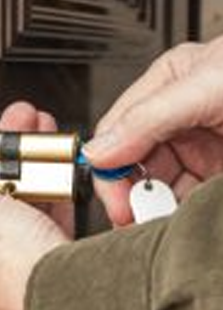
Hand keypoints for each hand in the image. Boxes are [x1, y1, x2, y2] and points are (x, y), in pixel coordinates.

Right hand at [84, 35, 222, 225]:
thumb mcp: (207, 86)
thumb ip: (146, 118)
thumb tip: (98, 151)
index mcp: (165, 87)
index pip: (117, 132)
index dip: (110, 169)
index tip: (116, 203)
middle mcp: (177, 118)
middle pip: (134, 163)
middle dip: (133, 194)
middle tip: (137, 219)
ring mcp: (201, 147)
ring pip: (160, 185)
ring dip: (157, 208)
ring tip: (161, 223)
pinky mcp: (219, 173)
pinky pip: (188, 199)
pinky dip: (181, 214)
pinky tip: (181, 220)